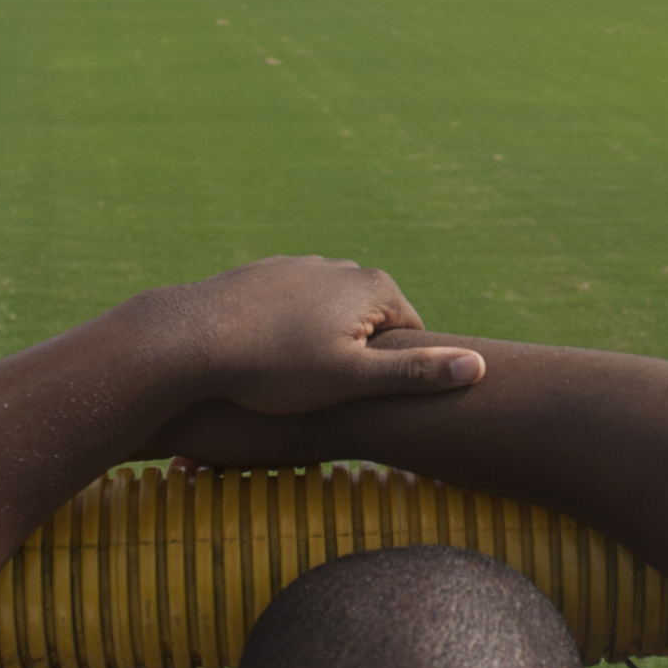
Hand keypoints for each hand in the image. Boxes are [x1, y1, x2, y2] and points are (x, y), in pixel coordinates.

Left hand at [162, 256, 485, 415]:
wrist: (190, 337)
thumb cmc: (273, 365)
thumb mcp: (351, 379)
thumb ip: (414, 373)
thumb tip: (477, 368)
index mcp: (373, 288)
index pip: (412, 335)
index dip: (394, 375)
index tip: (363, 401)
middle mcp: (342, 267)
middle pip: (371, 325)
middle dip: (357, 360)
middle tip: (326, 396)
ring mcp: (301, 266)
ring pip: (330, 318)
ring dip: (322, 348)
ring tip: (291, 381)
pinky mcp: (265, 275)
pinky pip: (292, 311)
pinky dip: (287, 335)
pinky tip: (265, 362)